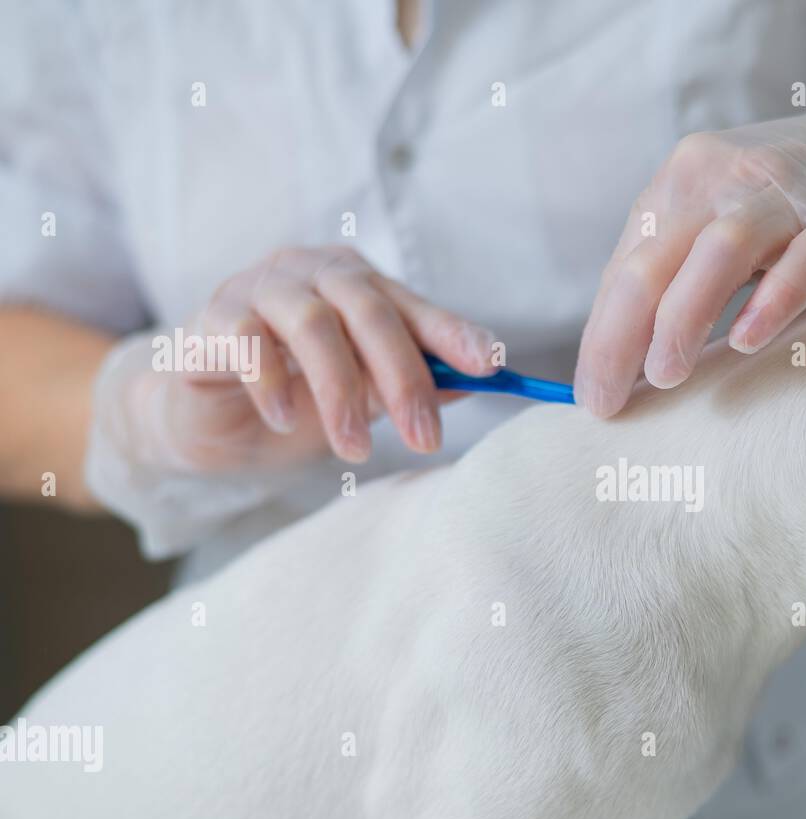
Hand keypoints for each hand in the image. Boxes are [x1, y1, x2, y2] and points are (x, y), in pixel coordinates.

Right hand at [85, 246, 496, 556]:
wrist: (204, 419)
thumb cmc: (293, 401)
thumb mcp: (362, 399)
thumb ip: (410, 383)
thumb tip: (476, 382)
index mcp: (358, 286)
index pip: (415, 305)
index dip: (454, 333)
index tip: (492, 366)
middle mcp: (314, 274)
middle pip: (370, 310)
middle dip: (404, 377)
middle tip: (426, 438)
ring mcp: (260, 288)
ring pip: (313, 323)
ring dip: (341, 393)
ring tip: (355, 449)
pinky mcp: (212, 316)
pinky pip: (247, 339)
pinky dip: (273, 381)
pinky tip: (284, 418)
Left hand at [575, 55, 805, 416]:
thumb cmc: (799, 202)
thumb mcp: (726, 217)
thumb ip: (681, 269)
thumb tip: (627, 355)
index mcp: (683, 181)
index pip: (626, 266)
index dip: (601, 336)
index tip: (593, 396)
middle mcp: (722, 178)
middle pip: (655, 261)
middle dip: (620, 338)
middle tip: (610, 400)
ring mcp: (783, 196)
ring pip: (717, 253)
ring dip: (683, 319)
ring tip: (666, 375)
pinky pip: (800, 263)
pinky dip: (769, 302)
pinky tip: (746, 342)